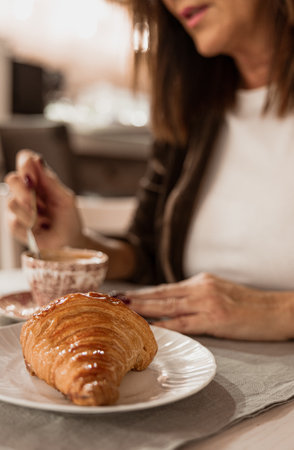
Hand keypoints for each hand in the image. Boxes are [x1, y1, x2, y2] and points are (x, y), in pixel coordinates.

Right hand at [4, 149, 83, 249]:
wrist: (69, 241)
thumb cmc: (68, 217)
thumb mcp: (66, 198)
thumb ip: (50, 181)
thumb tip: (37, 160)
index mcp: (39, 179)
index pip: (25, 160)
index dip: (25, 164)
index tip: (33, 177)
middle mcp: (24, 190)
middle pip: (12, 179)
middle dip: (26, 192)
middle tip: (40, 205)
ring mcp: (17, 207)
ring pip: (11, 202)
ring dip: (31, 214)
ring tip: (44, 220)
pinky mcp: (14, 224)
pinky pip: (14, 222)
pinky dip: (29, 227)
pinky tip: (38, 229)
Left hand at [125, 273, 293, 340]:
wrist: (275, 310)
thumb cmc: (247, 304)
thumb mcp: (219, 291)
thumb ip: (195, 295)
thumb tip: (171, 302)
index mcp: (200, 281)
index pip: (165, 287)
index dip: (143, 292)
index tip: (123, 295)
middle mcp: (200, 287)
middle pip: (161, 293)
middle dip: (136, 298)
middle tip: (113, 300)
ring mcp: (207, 302)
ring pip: (168, 304)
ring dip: (143, 307)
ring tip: (122, 309)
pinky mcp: (215, 318)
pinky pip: (184, 322)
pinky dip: (165, 324)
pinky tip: (150, 327)